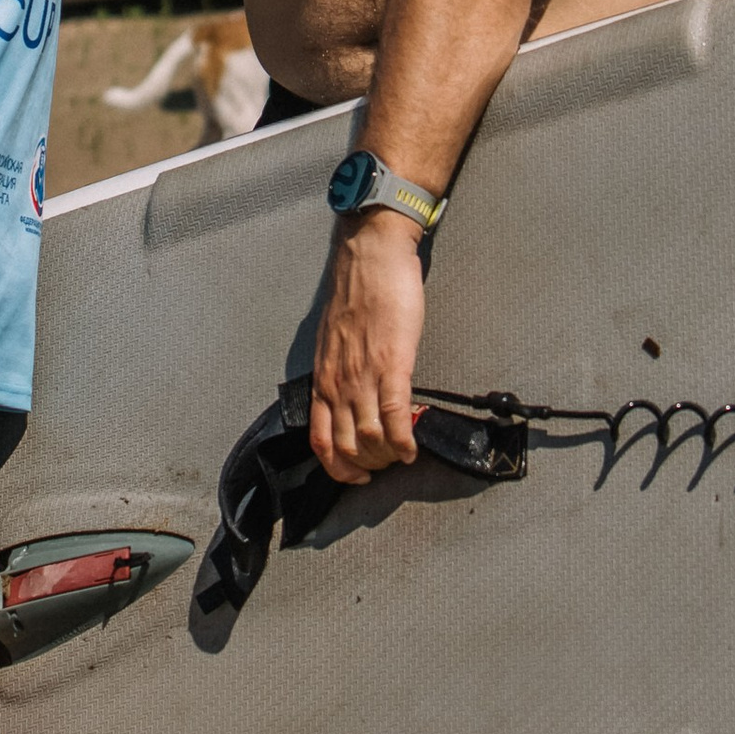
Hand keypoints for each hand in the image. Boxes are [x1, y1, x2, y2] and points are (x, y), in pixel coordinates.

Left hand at [311, 209, 424, 484]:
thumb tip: (349, 396)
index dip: (339, 468)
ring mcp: (365, 375)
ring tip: (402, 456)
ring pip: (371, 439)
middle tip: (387, 466)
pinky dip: (405, 440)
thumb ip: (339, 371)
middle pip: (348, 448)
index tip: (356, 477)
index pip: (321, 441)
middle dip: (369, 468)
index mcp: (324, 378)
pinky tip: (413, 446)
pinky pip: (397, 416)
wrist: (370, 256)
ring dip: (388, 457)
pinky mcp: (393, 363)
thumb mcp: (334, 340)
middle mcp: (339, 383)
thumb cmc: (356, 292)